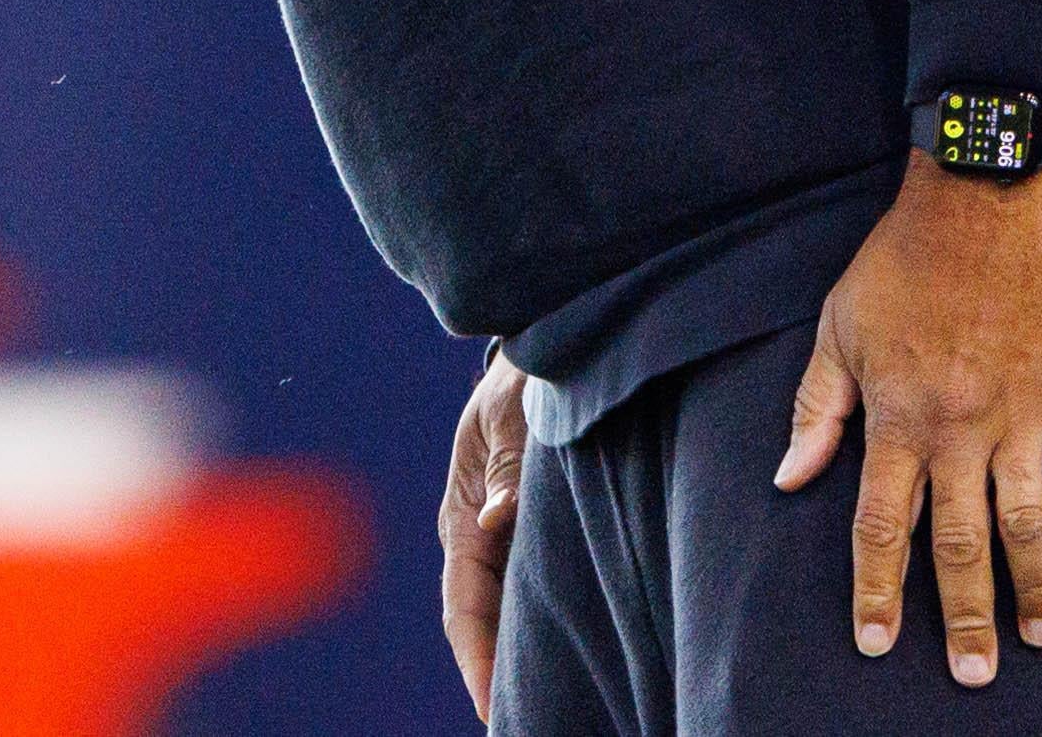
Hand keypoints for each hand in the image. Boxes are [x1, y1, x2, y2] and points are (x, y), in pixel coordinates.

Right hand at [439, 350, 529, 721]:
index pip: (463, 608)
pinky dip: (545, 621)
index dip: (477, 662)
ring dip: (525, 654)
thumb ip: (508, 465)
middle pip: (486, 623)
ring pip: (513, 609)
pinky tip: (579, 652)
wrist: (550, 342)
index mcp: (463, 517)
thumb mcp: (515, 414)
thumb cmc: (527, 377)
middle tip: (523, 728)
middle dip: (499, 677)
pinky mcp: (535, 528)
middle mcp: (479, 537)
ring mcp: (505, 535)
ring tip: (553, 707)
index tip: (492, 710)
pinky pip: (537, 585)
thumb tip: (497, 520)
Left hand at [773, 153, 1041, 685]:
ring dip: (1034, 586)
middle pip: (959, 544)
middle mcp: (959, 432)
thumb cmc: (907, 252)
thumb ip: (819, 407)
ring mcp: (1021, 416)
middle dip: (962, 616)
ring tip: (1039, 636)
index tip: (875, 642)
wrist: (990, 190)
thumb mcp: (842, 325)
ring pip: (1027, 522)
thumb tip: (792, 477)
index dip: (879, 590)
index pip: (884, 527)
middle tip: (972, 674)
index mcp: (898, 420)